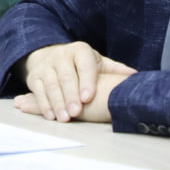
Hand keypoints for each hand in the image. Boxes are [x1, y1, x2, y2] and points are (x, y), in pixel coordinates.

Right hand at [14, 42, 135, 122]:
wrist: (50, 57)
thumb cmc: (80, 65)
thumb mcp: (97, 63)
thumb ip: (114, 70)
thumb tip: (135, 76)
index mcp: (80, 51)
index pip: (84, 65)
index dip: (87, 81)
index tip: (88, 97)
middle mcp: (61, 55)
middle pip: (66, 76)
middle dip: (71, 95)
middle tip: (76, 112)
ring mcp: (46, 65)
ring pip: (51, 85)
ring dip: (57, 103)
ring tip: (65, 118)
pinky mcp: (34, 77)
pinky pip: (39, 91)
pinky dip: (44, 104)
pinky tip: (51, 115)